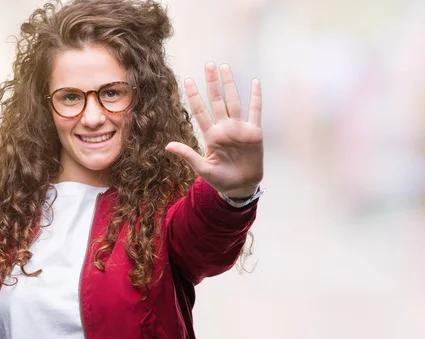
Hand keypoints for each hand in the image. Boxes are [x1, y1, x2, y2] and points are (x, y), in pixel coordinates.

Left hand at [165, 62, 262, 197]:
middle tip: (208, 65)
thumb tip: (168, 145)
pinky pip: (255, 111)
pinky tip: (255, 82)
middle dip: (212, 83)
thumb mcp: (203, 169)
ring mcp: (239, 128)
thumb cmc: (221, 179)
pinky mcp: (254, 132)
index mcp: (211, 136)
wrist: (241, 187)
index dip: (194, 96)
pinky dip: (256, 97)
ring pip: (234, 101)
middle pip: (217, 101)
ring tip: (224, 68)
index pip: (200, 112)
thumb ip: (188, 155)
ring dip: (229, 85)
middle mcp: (224, 128)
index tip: (188, 80)